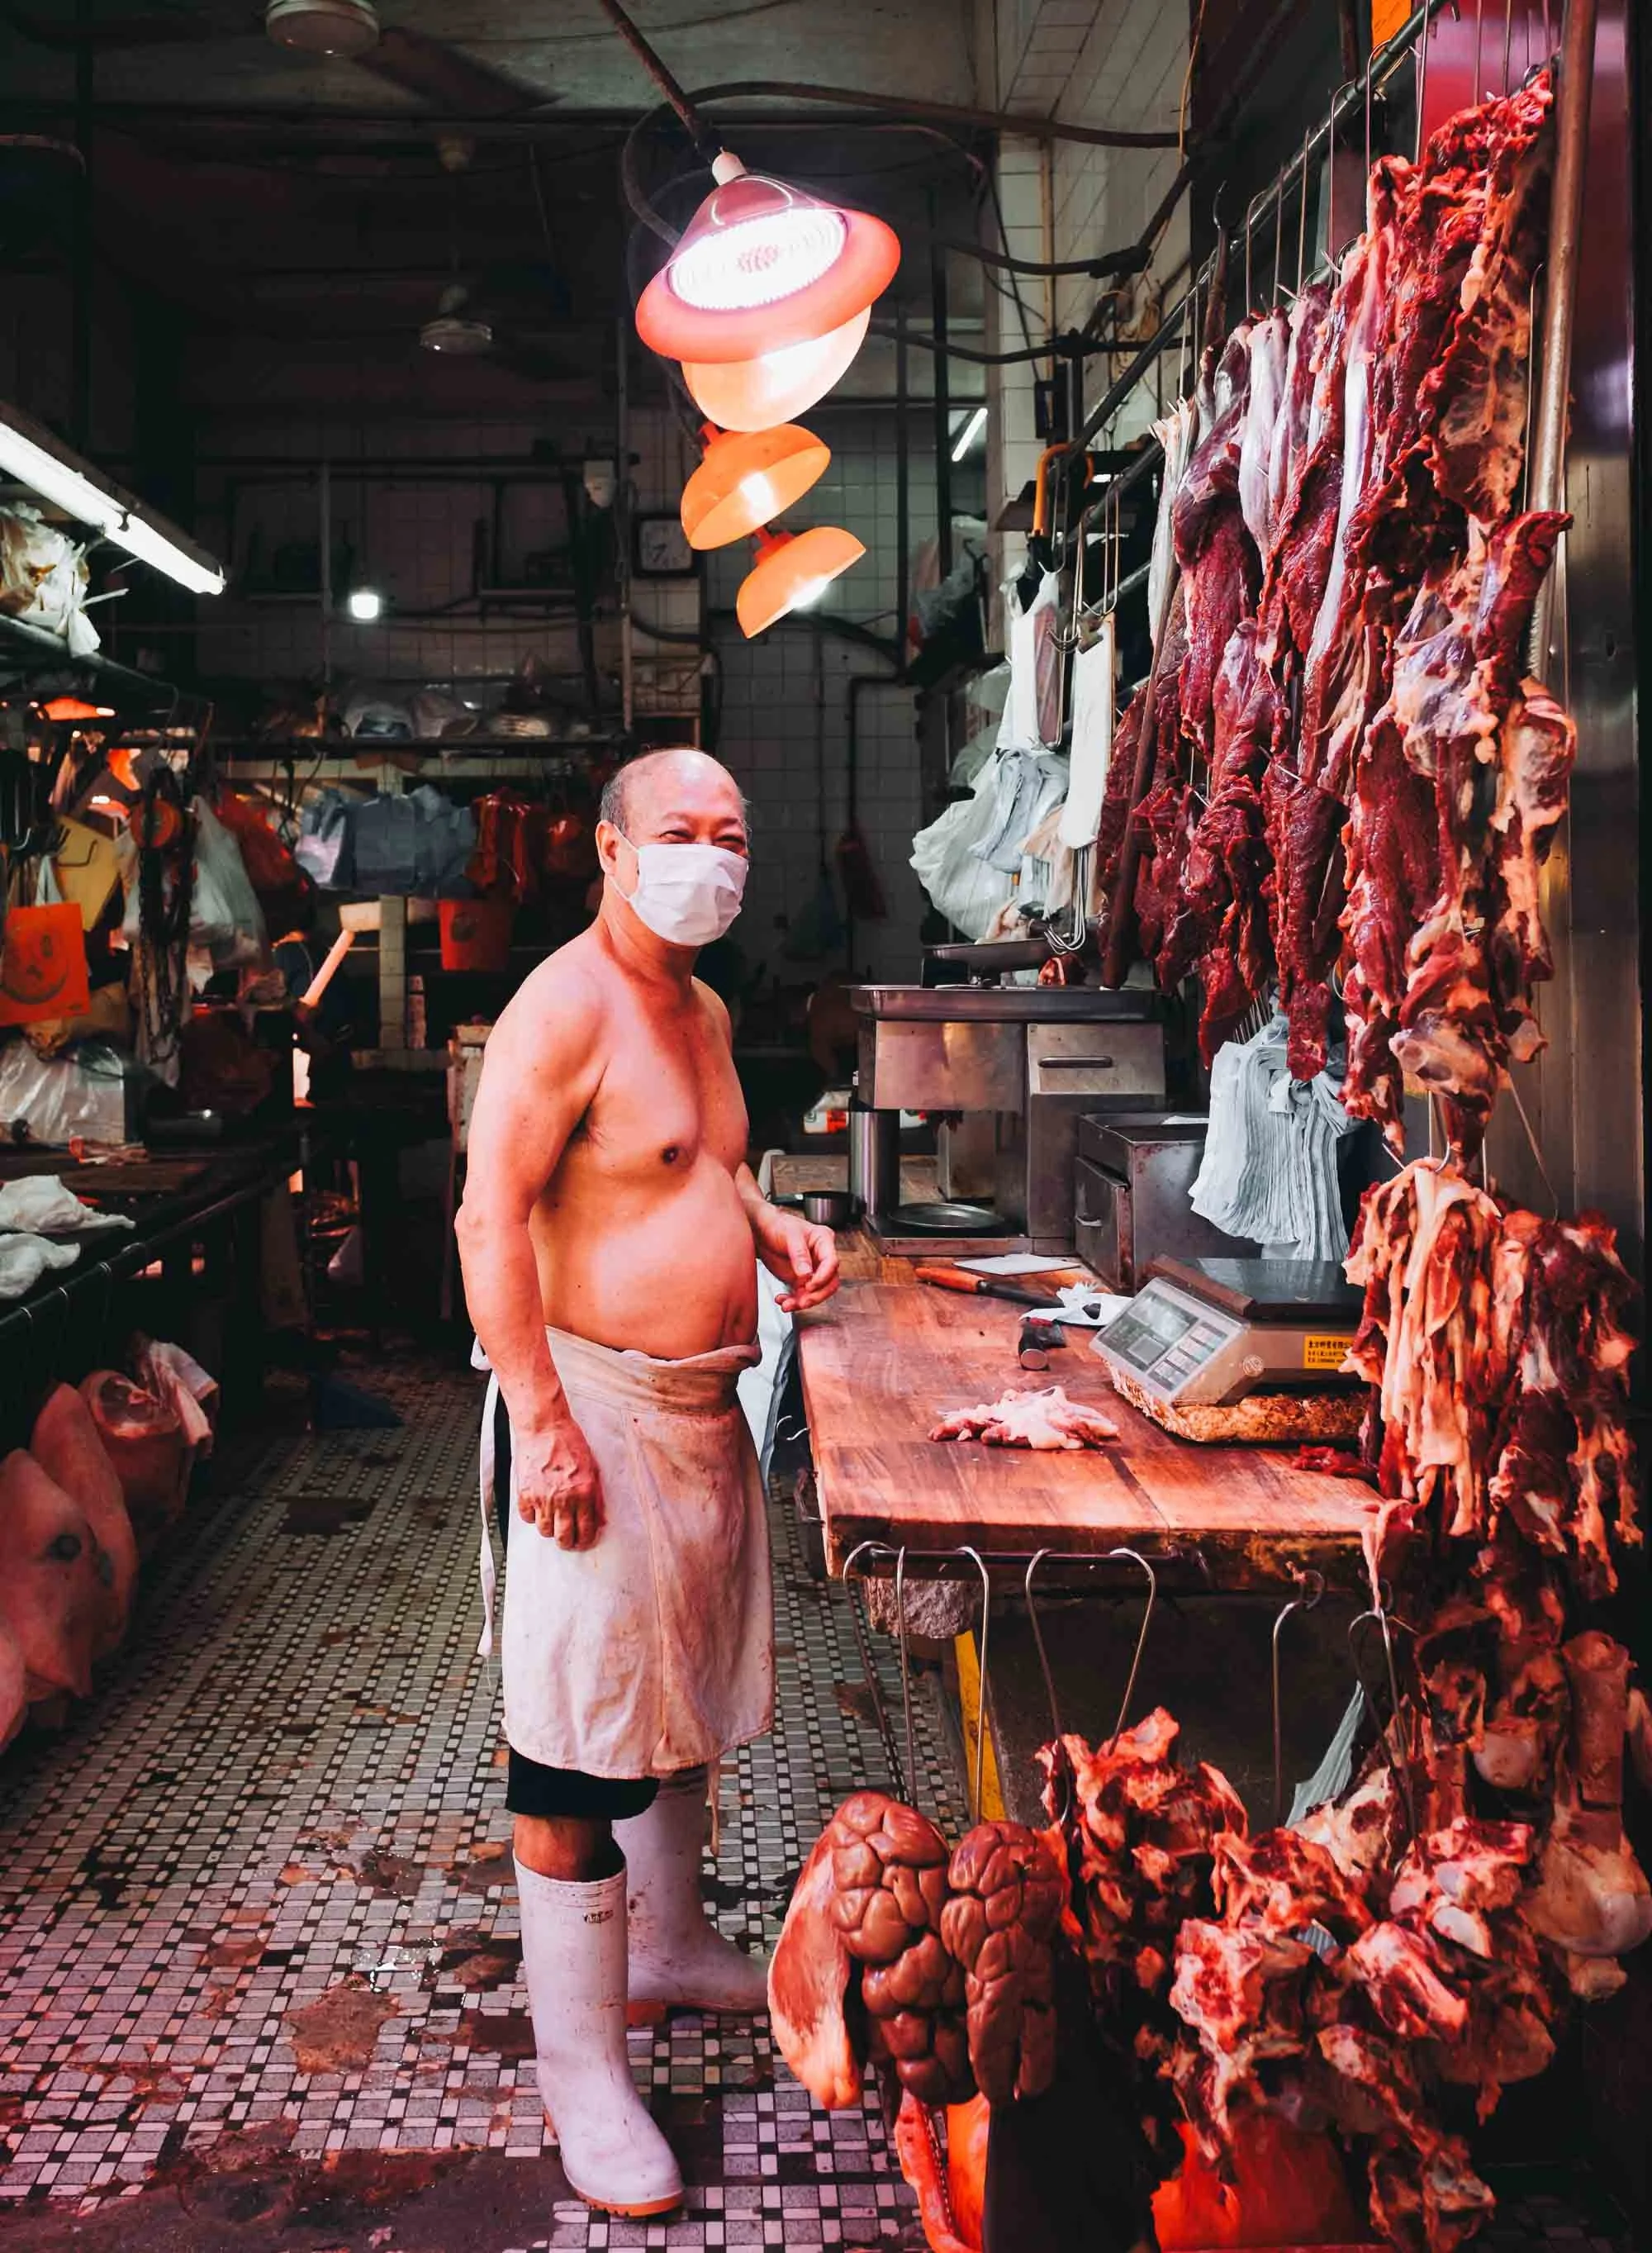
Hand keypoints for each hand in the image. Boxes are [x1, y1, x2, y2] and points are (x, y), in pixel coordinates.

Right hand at [513, 1418, 603, 1548]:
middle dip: (567, 1542)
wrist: (545, 1428)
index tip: (582, 1540)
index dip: (585, 1540)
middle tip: (567, 1538)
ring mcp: (542, 1498)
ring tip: (553, 1519)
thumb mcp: (592, 1469)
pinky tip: (538, 1506)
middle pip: (564, 1538)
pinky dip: (532, 1515)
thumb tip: (599, 1520)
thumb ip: (596, 1497)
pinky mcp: (525, 1494)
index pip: (586, 1531)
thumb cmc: (569, 1443)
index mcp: (584, 1493)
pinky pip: (527, 1518)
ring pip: (544, 1531)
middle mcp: (564, 1499)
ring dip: (550, 1528)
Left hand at [752, 1204, 840, 1313]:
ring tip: (787, 1305)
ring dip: (803, 1302)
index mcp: (824, 1241)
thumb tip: (806, 1275)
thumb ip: (799, 1254)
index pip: (831, 1262)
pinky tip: (782, 1300)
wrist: (760, 1231)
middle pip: (829, 1282)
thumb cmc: (777, 1225)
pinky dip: (793, 1301)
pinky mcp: (800, 1279)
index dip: (823, 1277)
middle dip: (816, 1295)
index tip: (809, 1285)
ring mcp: (812, 1270)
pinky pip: (802, 1295)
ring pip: (816, 1292)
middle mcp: (821, 1257)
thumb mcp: (789, 1234)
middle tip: (802, 1302)